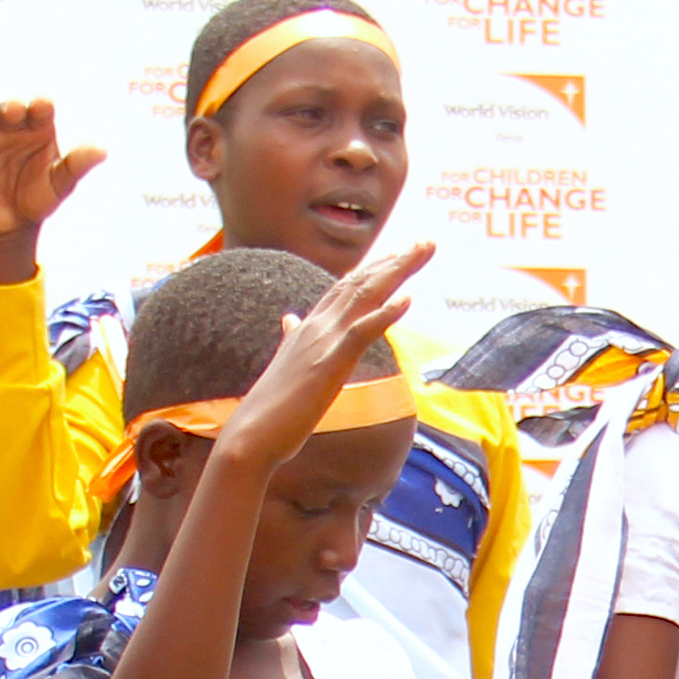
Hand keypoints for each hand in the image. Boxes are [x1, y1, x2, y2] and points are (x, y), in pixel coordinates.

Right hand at [0, 94, 104, 246]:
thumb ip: (77, 165)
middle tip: (13, 110)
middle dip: (11, 108)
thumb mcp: (60, 184)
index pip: (40, 110)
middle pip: (9, 110)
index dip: (40, 106)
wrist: (11, 223)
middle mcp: (10, 127)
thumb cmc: (40, 197)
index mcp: (37, 129)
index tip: (42, 105)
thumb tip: (102, 150)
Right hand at [210, 242, 434, 468]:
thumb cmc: (272, 410)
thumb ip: (294, 339)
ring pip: (364, 295)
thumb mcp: (288, 366)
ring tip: (424, 250)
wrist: (251, 436)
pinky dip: (386, 312)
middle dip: (395, 260)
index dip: (374, 268)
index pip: (345, 287)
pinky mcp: (329, 363)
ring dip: (397, 270)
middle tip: (427, 242)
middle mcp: (316, 326)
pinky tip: (409, 298)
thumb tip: (291, 319)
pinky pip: (362, 331)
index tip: (400, 254)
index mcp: (309, 328)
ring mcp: (323, 342)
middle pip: (360, 282)